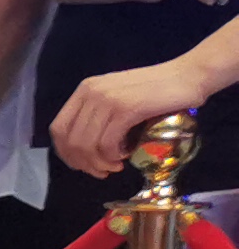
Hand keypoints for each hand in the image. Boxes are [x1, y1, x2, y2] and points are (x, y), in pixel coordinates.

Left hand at [54, 60, 205, 174]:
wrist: (189, 76)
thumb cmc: (156, 91)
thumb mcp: (117, 99)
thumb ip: (98, 116)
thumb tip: (82, 152)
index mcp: (85, 90)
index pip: (58, 129)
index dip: (66, 153)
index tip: (82, 166)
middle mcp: (91, 92)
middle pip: (71, 141)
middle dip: (83, 163)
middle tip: (102, 171)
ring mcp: (108, 99)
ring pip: (87, 145)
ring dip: (99, 163)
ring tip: (115, 166)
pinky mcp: (127, 108)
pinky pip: (107, 143)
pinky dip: (113, 156)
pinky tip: (126, 155)